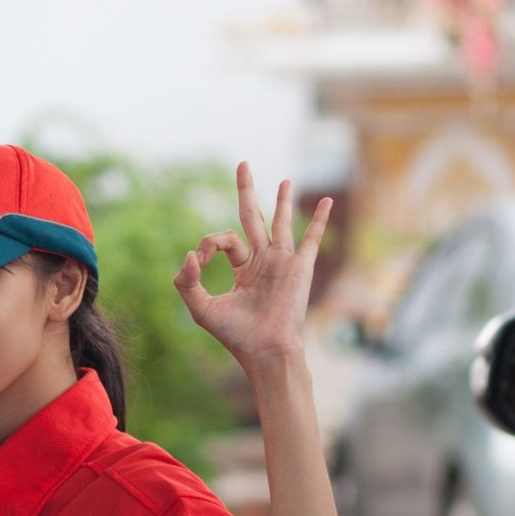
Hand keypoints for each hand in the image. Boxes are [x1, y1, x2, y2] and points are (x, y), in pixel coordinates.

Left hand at [175, 162, 330, 366]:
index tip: (199, 259)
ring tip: (284, 180)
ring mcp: (282, 262)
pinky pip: (312, 237)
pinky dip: (320, 219)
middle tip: (242, 164)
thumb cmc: (235, 335)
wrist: (264, 350)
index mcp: (242, 269)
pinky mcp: (300, 267)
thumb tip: (190, 254)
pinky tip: (328, 200)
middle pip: (252, 217)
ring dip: (282, 200)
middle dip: (246, 191)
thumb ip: (187, 282)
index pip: (223, 239)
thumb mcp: (201, 309)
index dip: (208, 244)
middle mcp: (262, 261)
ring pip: (281, 222)